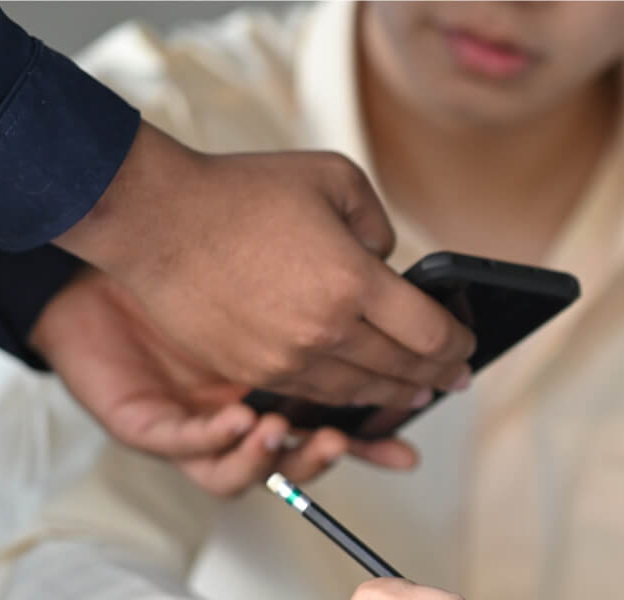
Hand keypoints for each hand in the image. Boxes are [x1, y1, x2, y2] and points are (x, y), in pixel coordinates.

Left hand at [32, 267, 417, 495]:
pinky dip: (218, 443)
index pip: (335, 430)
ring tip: (287, 431)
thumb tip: (383, 316)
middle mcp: (239, 422)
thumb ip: (326, 296)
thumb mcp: (270, 282)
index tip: (406, 447)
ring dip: (273, 460)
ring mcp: (196, 430)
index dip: (373, 443)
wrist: (103, 269)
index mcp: (274, 394)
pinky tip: (239, 418)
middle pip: (296, 463)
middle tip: (349, 438)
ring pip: (243, 474)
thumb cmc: (188, 276)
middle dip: (326, 456)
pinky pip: (189, 451)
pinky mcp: (151, 429)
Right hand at [54, 122, 474, 407]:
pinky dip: (348, 397)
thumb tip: (389, 263)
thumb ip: (377, 223)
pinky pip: (316, 395)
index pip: (430, 333)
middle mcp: (326, 329)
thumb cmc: (241, 190)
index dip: (458, 345)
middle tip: (456, 379)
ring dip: (397, 395)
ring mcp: (287, 357)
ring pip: (361, 391)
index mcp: (353, 281)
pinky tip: (362, 392)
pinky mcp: (252, 371)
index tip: (468, 348)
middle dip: (438, 377)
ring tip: (417, 392)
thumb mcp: (333, 178)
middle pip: (403, 370)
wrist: (154, 218)